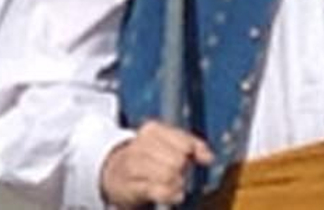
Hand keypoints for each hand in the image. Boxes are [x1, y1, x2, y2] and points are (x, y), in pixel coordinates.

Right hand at [99, 121, 213, 206]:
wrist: (115, 173)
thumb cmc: (148, 158)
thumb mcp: (168, 143)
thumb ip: (192, 145)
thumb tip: (209, 157)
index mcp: (153, 130)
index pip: (184, 142)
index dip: (192, 153)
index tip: (189, 158)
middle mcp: (141, 144)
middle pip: (178, 160)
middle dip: (183, 169)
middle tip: (179, 173)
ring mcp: (133, 165)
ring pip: (169, 175)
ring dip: (178, 183)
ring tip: (175, 183)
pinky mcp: (131, 187)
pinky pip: (160, 191)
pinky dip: (171, 195)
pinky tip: (174, 194)